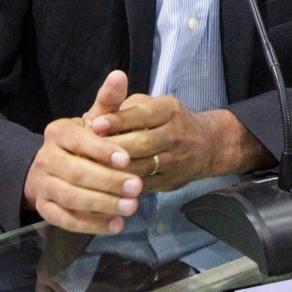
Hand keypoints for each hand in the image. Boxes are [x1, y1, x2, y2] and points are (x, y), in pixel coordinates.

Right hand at [22, 72, 142, 234]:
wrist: (48, 167)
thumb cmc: (81, 141)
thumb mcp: (94, 120)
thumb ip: (109, 101)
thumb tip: (119, 74)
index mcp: (58, 132)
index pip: (78, 141)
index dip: (101, 150)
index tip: (127, 158)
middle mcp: (46, 158)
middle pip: (75, 172)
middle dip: (107, 181)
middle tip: (137, 188)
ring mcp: (43, 185)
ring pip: (70, 197)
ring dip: (102, 204)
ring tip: (132, 207)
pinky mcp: (45, 209)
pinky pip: (65, 219)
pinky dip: (90, 224)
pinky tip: (116, 225)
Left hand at [93, 96, 272, 191]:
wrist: (205, 145)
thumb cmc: (164, 120)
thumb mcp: (148, 104)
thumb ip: (122, 107)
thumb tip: (93, 118)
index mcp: (169, 109)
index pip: (142, 114)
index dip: (118, 120)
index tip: (95, 125)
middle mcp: (176, 134)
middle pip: (142, 143)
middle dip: (113, 148)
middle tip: (87, 151)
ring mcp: (176, 160)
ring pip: (143, 167)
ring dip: (115, 169)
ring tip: (91, 168)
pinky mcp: (171, 181)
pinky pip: (144, 185)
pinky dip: (123, 186)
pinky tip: (104, 184)